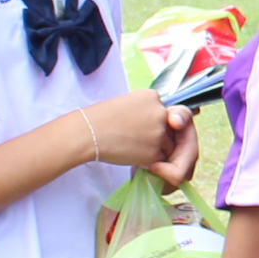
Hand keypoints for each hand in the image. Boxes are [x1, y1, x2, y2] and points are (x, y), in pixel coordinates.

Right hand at [76, 92, 191, 174]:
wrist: (88, 132)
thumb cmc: (101, 118)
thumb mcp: (129, 103)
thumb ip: (148, 111)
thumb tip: (162, 124)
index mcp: (153, 96)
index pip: (165, 112)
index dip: (154, 122)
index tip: (139, 125)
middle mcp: (161, 112)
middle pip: (170, 130)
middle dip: (158, 137)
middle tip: (135, 138)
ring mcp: (160, 132)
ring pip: (168, 146)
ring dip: (154, 149)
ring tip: (130, 145)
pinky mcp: (155, 150)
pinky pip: (160, 159)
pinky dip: (149, 160)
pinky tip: (131, 153)